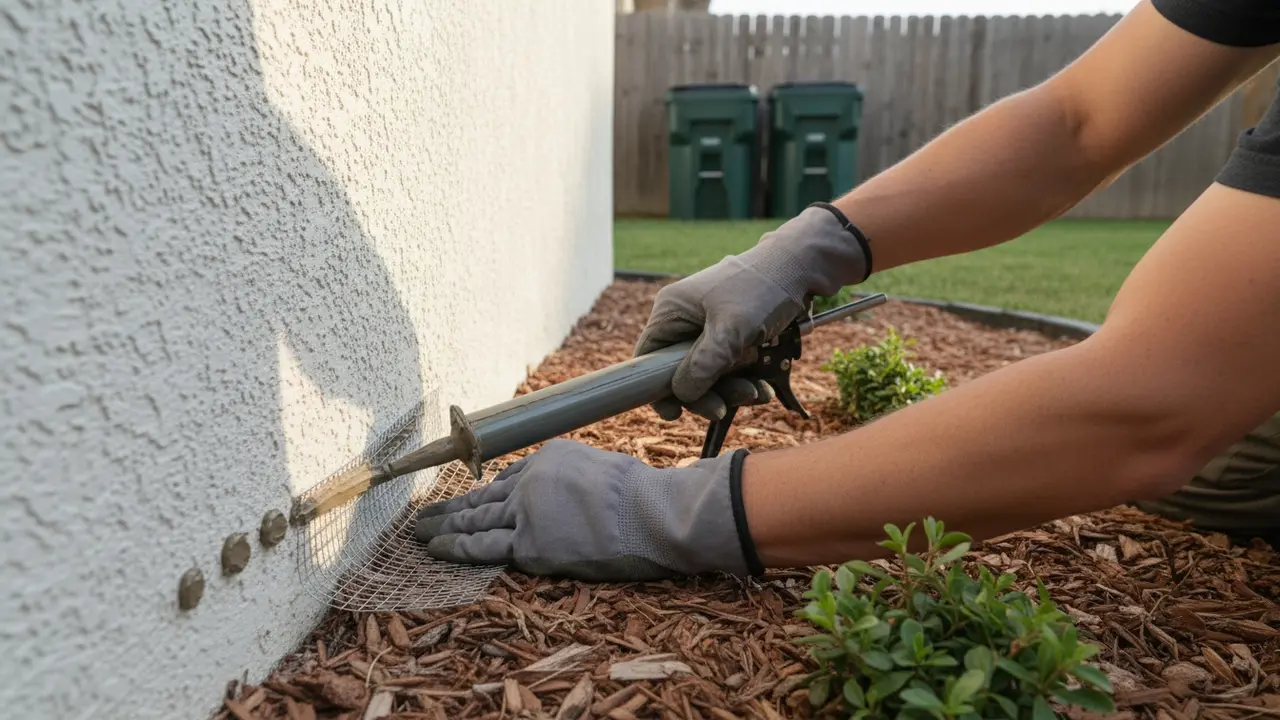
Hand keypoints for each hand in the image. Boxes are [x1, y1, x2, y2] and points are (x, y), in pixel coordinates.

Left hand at [414, 439, 762, 581]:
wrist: (652, 513)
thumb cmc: (642, 497)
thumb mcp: (602, 470)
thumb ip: (573, 481)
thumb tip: (567, 500)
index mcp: (549, 457)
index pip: (510, 478)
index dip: (488, 494)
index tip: (472, 502)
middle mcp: (530, 480)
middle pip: (483, 497)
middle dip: (451, 507)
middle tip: (425, 514)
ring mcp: (526, 511)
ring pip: (474, 519)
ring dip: (442, 526)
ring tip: (418, 532)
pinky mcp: (529, 544)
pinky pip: (482, 547)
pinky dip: (454, 548)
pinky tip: (434, 548)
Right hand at [634, 203, 872, 420]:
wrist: (802, 267)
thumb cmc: (763, 288)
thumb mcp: (731, 329)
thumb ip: (703, 364)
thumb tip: (681, 394)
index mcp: (672, 311)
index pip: (648, 359)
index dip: (657, 389)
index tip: (675, 413)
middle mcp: (686, 320)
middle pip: (681, 372)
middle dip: (705, 393)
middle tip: (723, 408)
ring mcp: (710, 329)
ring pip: (709, 374)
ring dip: (731, 390)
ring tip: (756, 393)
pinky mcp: (733, 336)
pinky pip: (730, 368)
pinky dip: (745, 380)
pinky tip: (763, 386)